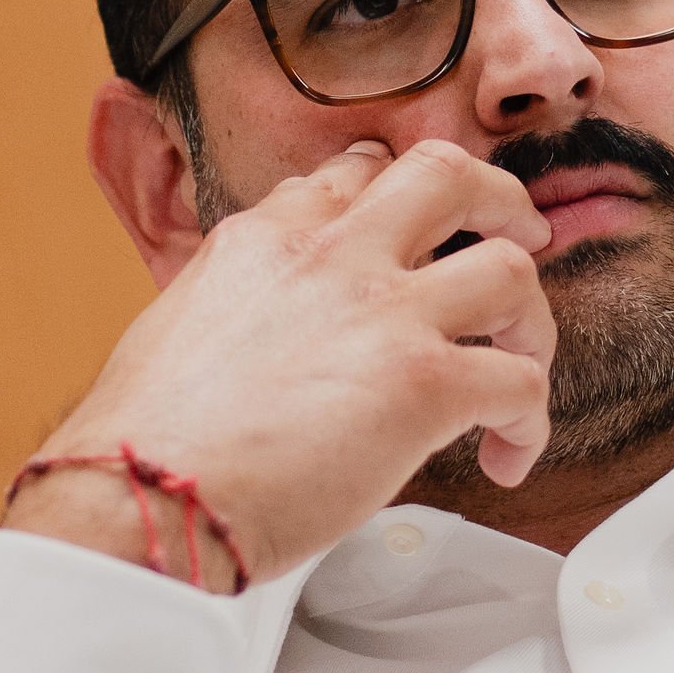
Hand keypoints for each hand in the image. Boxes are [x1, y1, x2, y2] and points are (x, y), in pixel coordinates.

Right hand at [5, 140, 553, 585]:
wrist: (142, 498)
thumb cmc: (146, 445)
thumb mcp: (180, 326)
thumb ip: (243, 305)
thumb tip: (269, 335)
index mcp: (266, 238)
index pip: (354, 174)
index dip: (400, 194)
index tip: (422, 229)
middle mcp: (332, 255)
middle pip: (449, 174)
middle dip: (502, 201)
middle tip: (522, 237)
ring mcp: (385, 312)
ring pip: (512, 269)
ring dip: (530, 322)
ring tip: (517, 368)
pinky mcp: (424, 383)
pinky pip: (522, 384)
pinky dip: (529, 424)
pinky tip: (505, 457)